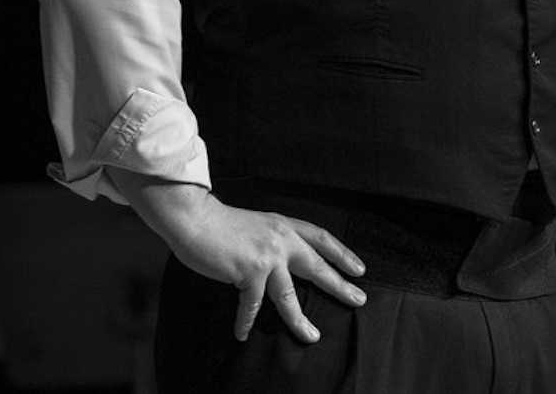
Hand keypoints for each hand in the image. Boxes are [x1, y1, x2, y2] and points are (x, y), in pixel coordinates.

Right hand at [119, 177, 368, 343]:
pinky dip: (246, 321)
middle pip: (317, 266)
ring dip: (301, 319)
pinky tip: (242, 334)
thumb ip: (272, 241)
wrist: (196, 218)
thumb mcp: (256, 226)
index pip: (321, 238)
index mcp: (283, 226)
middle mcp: (281, 240)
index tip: (359, 268)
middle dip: (339, 285)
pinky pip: (252, 305)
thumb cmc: (220, 223)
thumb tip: (283, 262)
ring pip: (290, 295)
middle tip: (359, 298)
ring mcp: (267, 257)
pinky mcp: (249, 272)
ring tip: (312, 336)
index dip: (342, 253)